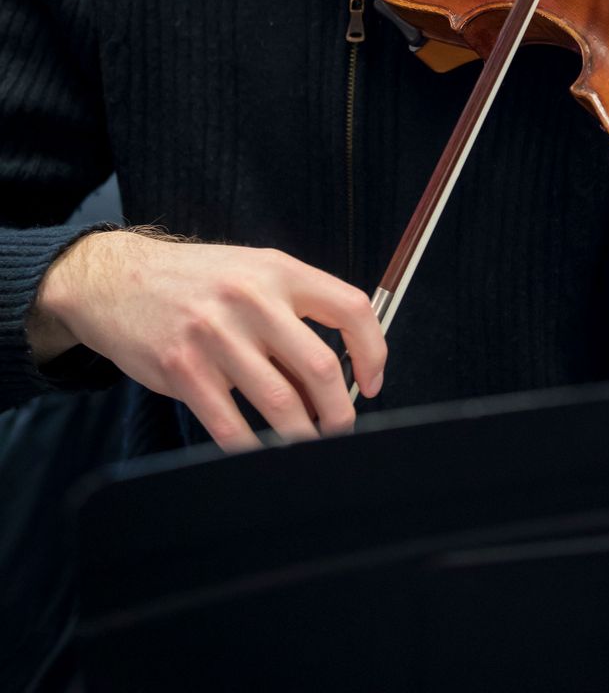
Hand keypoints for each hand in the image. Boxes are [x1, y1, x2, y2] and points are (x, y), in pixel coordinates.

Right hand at [29, 232, 386, 450]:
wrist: (119, 281)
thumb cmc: (198, 281)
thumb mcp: (254, 271)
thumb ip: (295, 310)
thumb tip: (340, 371)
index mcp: (279, 271)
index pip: (350, 308)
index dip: (373, 351)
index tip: (372, 382)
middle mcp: (252, 299)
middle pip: (321, 368)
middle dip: (340, 412)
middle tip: (340, 428)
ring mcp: (216, 335)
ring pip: (282, 404)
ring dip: (304, 437)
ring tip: (308, 445)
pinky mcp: (184, 370)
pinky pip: (232, 425)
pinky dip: (253, 448)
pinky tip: (261, 452)